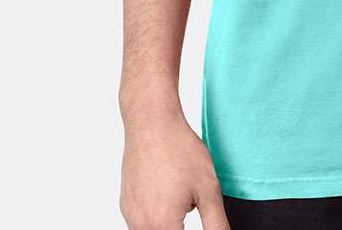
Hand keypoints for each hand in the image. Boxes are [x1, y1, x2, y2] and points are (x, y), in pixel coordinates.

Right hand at [120, 103, 229, 229]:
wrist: (152, 122)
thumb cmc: (180, 150)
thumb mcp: (209, 190)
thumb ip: (216, 225)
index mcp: (162, 226)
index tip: (198, 211)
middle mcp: (140, 226)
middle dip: (180, 227)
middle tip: (190, 202)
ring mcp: (130, 215)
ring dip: (169, 224)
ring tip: (181, 195)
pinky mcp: (125, 205)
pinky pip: (142, 221)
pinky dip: (157, 215)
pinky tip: (168, 191)